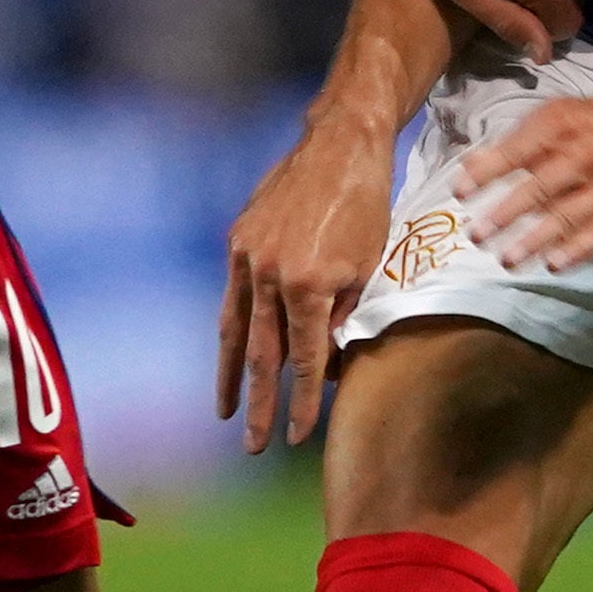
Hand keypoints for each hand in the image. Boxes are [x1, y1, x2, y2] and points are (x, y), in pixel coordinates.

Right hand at [218, 117, 397, 452]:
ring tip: (225, 412)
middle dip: (258, 405)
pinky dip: (232, 330)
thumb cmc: (367, 207)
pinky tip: (230, 355)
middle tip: (254, 446)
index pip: (305, 360)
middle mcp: (269, 275)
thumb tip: (328, 364)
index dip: (302, 402)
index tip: (298, 436)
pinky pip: (233, 297)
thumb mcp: (368, 268)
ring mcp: (247, 257)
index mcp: (307, 285)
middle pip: (260, 356)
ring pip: (234, 330)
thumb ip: (342, 318)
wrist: (339, 145)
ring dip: (229, 376)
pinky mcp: (238, 240)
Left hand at [452, 77, 592, 274]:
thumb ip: (515, 144)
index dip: (486, 172)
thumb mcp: (556, 117)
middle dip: (504, 214)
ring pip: (567, 215)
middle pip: (539, 188)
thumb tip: (470, 167)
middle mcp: (582, 155)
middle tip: (477, 236)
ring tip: (506, 259)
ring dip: (534, 240)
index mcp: (559, 128)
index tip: (459, 192)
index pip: (516, 152)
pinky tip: (553, 264)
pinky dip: (577, 249)